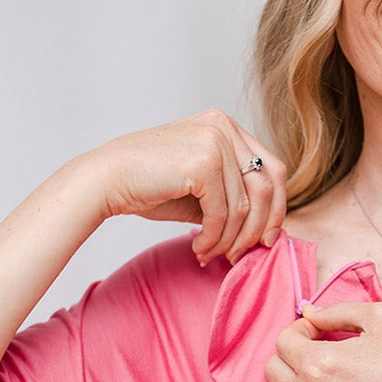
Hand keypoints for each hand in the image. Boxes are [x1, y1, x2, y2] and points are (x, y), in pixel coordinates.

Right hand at [87, 109, 287, 264]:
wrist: (105, 180)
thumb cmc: (147, 185)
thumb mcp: (200, 187)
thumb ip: (232, 196)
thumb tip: (265, 229)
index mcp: (226, 126)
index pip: (272, 169)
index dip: (276, 208)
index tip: (264, 240)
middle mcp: (224, 127)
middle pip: (267, 186)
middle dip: (258, 228)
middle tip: (238, 254)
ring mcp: (215, 141)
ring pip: (245, 205)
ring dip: (230, 239)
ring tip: (210, 254)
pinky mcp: (204, 162)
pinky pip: (223, 213)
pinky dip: (214, 238)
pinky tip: (198, 247)